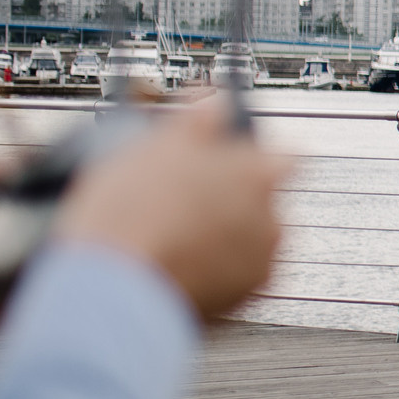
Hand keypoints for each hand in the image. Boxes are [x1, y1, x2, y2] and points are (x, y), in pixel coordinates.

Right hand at [56, 96, 288, 318]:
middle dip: (234, 197)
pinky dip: (219, 267)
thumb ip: (200, 118)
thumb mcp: (159, 145)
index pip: (285, 153)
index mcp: (259, 173)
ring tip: (176, 233)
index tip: (231, 156)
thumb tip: (214, 101)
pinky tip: (181, 261)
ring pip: (252, 236)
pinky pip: (239, 273)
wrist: (113, 285)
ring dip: (227, 233)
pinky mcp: (247, 298)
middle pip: (265, 199)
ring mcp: (263, 261)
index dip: (254, 153)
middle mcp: (273, 218)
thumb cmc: (129, 215)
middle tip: (188, 198)